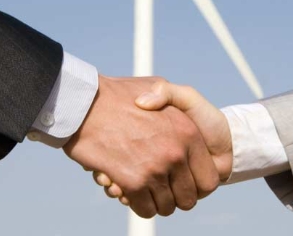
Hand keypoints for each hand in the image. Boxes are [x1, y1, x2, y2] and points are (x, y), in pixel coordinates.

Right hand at [63, 75, 218, 217]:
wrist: (84, 102)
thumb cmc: (123, 93)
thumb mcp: (158, 84)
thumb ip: (172, 97)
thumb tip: (170, 116)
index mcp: (188, 134)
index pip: (208, 180)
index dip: (197, 186)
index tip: (185, 183)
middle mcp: (175, 154)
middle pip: (187, 199)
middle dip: (176, 198)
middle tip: (164, 189)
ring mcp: (155, 169)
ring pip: (166, 207)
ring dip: (156, 203)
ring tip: (146, 189)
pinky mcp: (133, 182)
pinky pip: (144, 208)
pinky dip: (138, 205)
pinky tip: (128, 191)